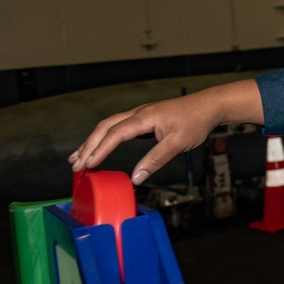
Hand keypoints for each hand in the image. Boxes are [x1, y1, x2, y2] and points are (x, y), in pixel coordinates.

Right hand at [69, 79, 262, 184]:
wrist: (208, 106)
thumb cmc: (195, 122)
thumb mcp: (177, 144)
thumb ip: (156, 160)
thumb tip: (136, 177)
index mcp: (145, 117)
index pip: (115, 134)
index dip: (100, 150)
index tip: (87, 165)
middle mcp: (138, 113)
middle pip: (105, 127)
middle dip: (88, 146)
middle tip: (75, 165)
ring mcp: (140, 115)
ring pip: (109, 126)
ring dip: (93, 141)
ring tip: (78, 158)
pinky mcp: (143, 119)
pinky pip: (118, 127)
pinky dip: (104, 138)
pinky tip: (100, 148)